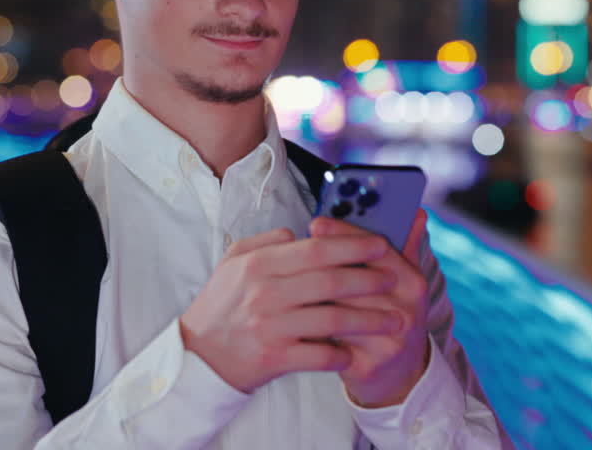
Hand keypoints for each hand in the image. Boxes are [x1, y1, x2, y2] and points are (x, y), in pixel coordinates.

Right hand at [179, 227, 403, 392]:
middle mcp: (265, 293)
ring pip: (333, 319)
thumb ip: (266, 241)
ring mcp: (270, 327)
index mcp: (258, 264)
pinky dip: (343, 354)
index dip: (353, 245)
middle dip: (370, 279)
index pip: (316, 248)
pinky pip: (320, 355)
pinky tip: (358, 351)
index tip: (380, 244)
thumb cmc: (221, 307)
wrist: (196, 359)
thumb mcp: (232, 263)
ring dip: (369, 319)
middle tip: (395, 278)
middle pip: (330, 281)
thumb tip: (299, 231)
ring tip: (394, 318)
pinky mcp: (274, 358)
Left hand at [309, 209, 431, 407]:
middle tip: (291, 252)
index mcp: (413, 283)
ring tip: (284, 283)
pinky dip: (309, 329)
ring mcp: (388, 340)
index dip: (345, 234)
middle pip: (354, 280)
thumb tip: (416, 211)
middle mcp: (406, 310)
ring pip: (338, 310)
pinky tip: (291, 317)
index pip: (377, 250)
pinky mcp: (367, 365)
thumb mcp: (402, 282)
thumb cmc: (391, 317)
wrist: (398, 375)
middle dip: (320, 265)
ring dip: (310, 297)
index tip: (317, 223)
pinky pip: (329, 342)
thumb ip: (403, 247)